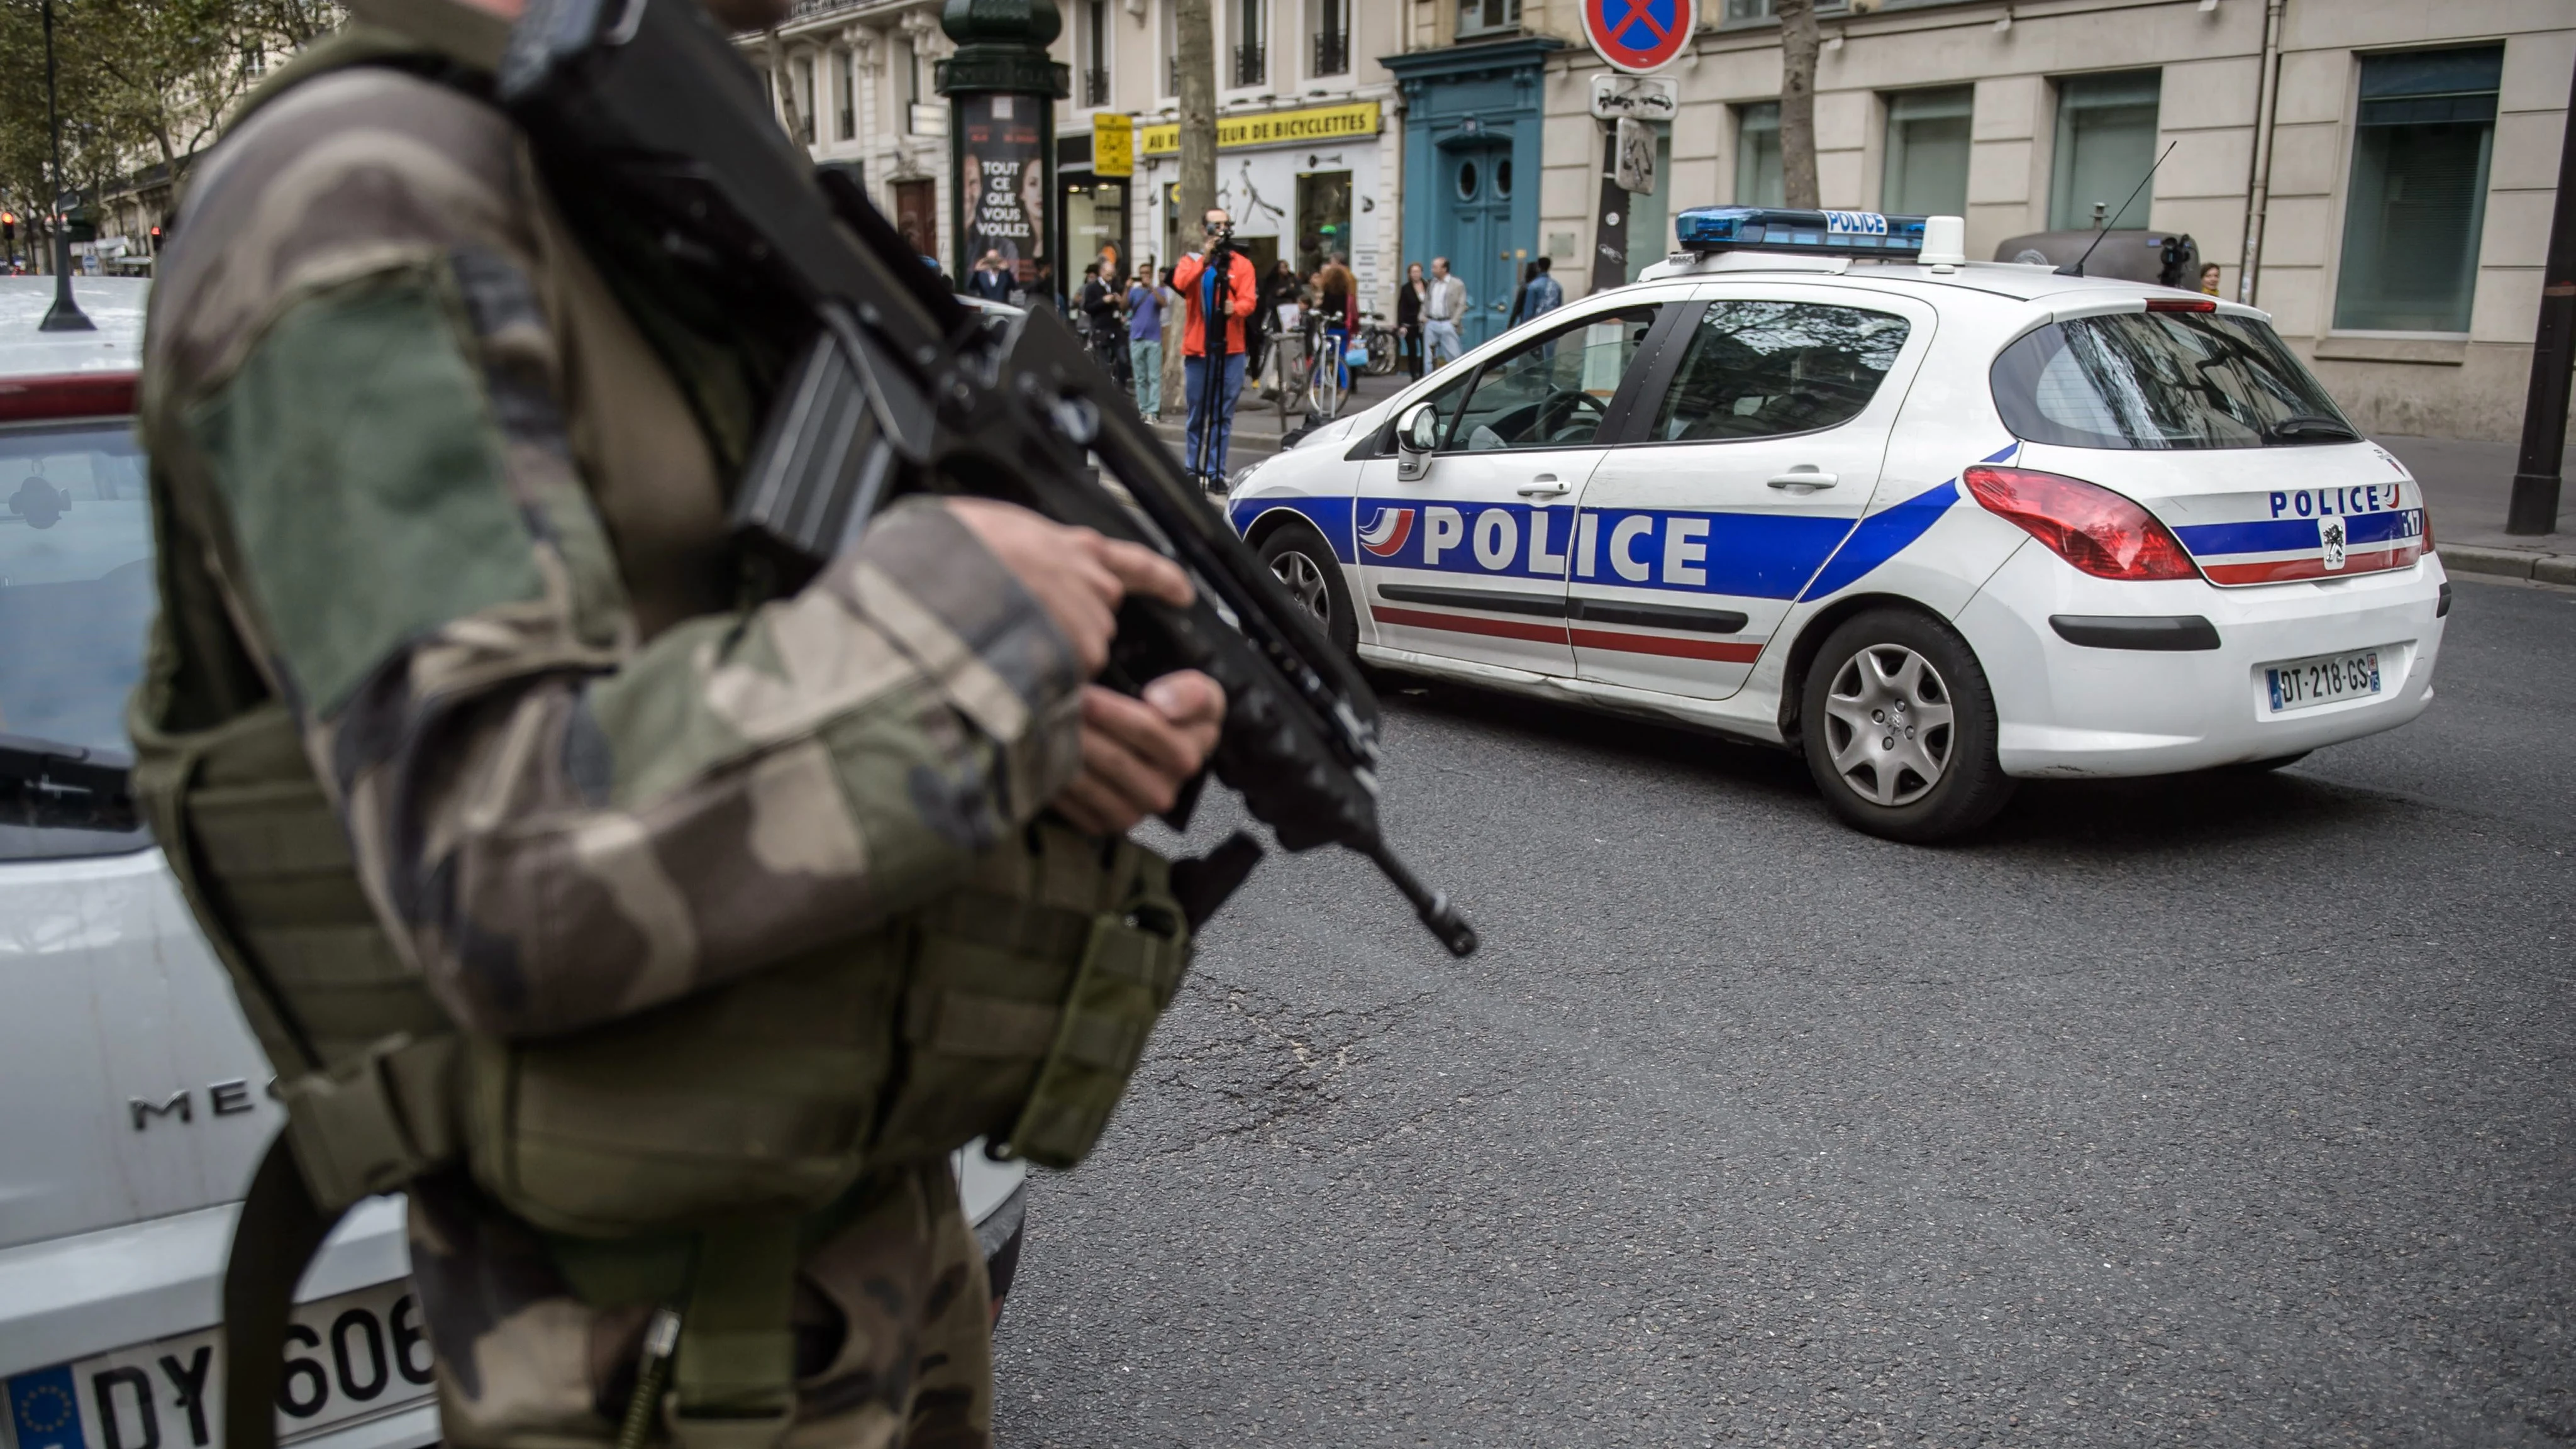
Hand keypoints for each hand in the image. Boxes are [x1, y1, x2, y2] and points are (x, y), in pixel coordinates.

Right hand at [944, 498, 1190, 674]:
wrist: (939, 574)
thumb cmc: (953, 549)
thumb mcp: (992, 528)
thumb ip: (1021, 544)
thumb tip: (1008, 552)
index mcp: (1073, 547)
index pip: (1134, 564)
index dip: (1161, 579)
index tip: (1183, 592)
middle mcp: (1092, 583)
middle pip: (1099, 616)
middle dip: (1068, 625)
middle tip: (1023, 623)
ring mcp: (1088, 622)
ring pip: (1083, 652)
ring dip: (1054, 655)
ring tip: (1007, 642)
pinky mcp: (1077, 655)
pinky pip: (1071, 678)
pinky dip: (1046, 680)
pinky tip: (1013, 665)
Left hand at [1053, 671, 1226, 834]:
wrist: (1157, 752)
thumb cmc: (1174, 714)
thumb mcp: (1200, 695)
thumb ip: (1191, 694)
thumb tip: (1158, 703)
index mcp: (1187, 757)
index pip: (1147, 730)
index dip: (1112, 710)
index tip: (1083, 691)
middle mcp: (1163, 792)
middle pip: (1114, 758)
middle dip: (1080, 727)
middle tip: (1047, 703)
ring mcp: (1133, 813)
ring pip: (1090, 782)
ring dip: (1061, 751)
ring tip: (1039, 724)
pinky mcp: (1103, 825)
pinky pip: (1072, 804)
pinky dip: (1052, 777)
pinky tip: (1038, 752)